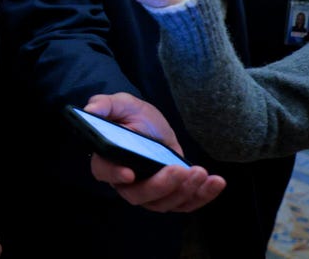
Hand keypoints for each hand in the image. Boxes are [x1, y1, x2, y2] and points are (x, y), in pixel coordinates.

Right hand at [84, 93, 224, 212]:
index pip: (105, 171)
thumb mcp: (120, 104)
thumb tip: (91, 109)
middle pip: (138, 195)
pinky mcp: (171, 194)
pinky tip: (216, 182)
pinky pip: (186, 203)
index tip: (129, 173)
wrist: (151, 125)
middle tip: (179, 169)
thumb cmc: (130, 115)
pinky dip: (204, 196)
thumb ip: (104, 105)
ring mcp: (149, 192)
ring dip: (185, 191)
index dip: (114, 174)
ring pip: (164, 204)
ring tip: (201, 172)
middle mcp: (126, 183)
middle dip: (161, 186)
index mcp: (107, 159)